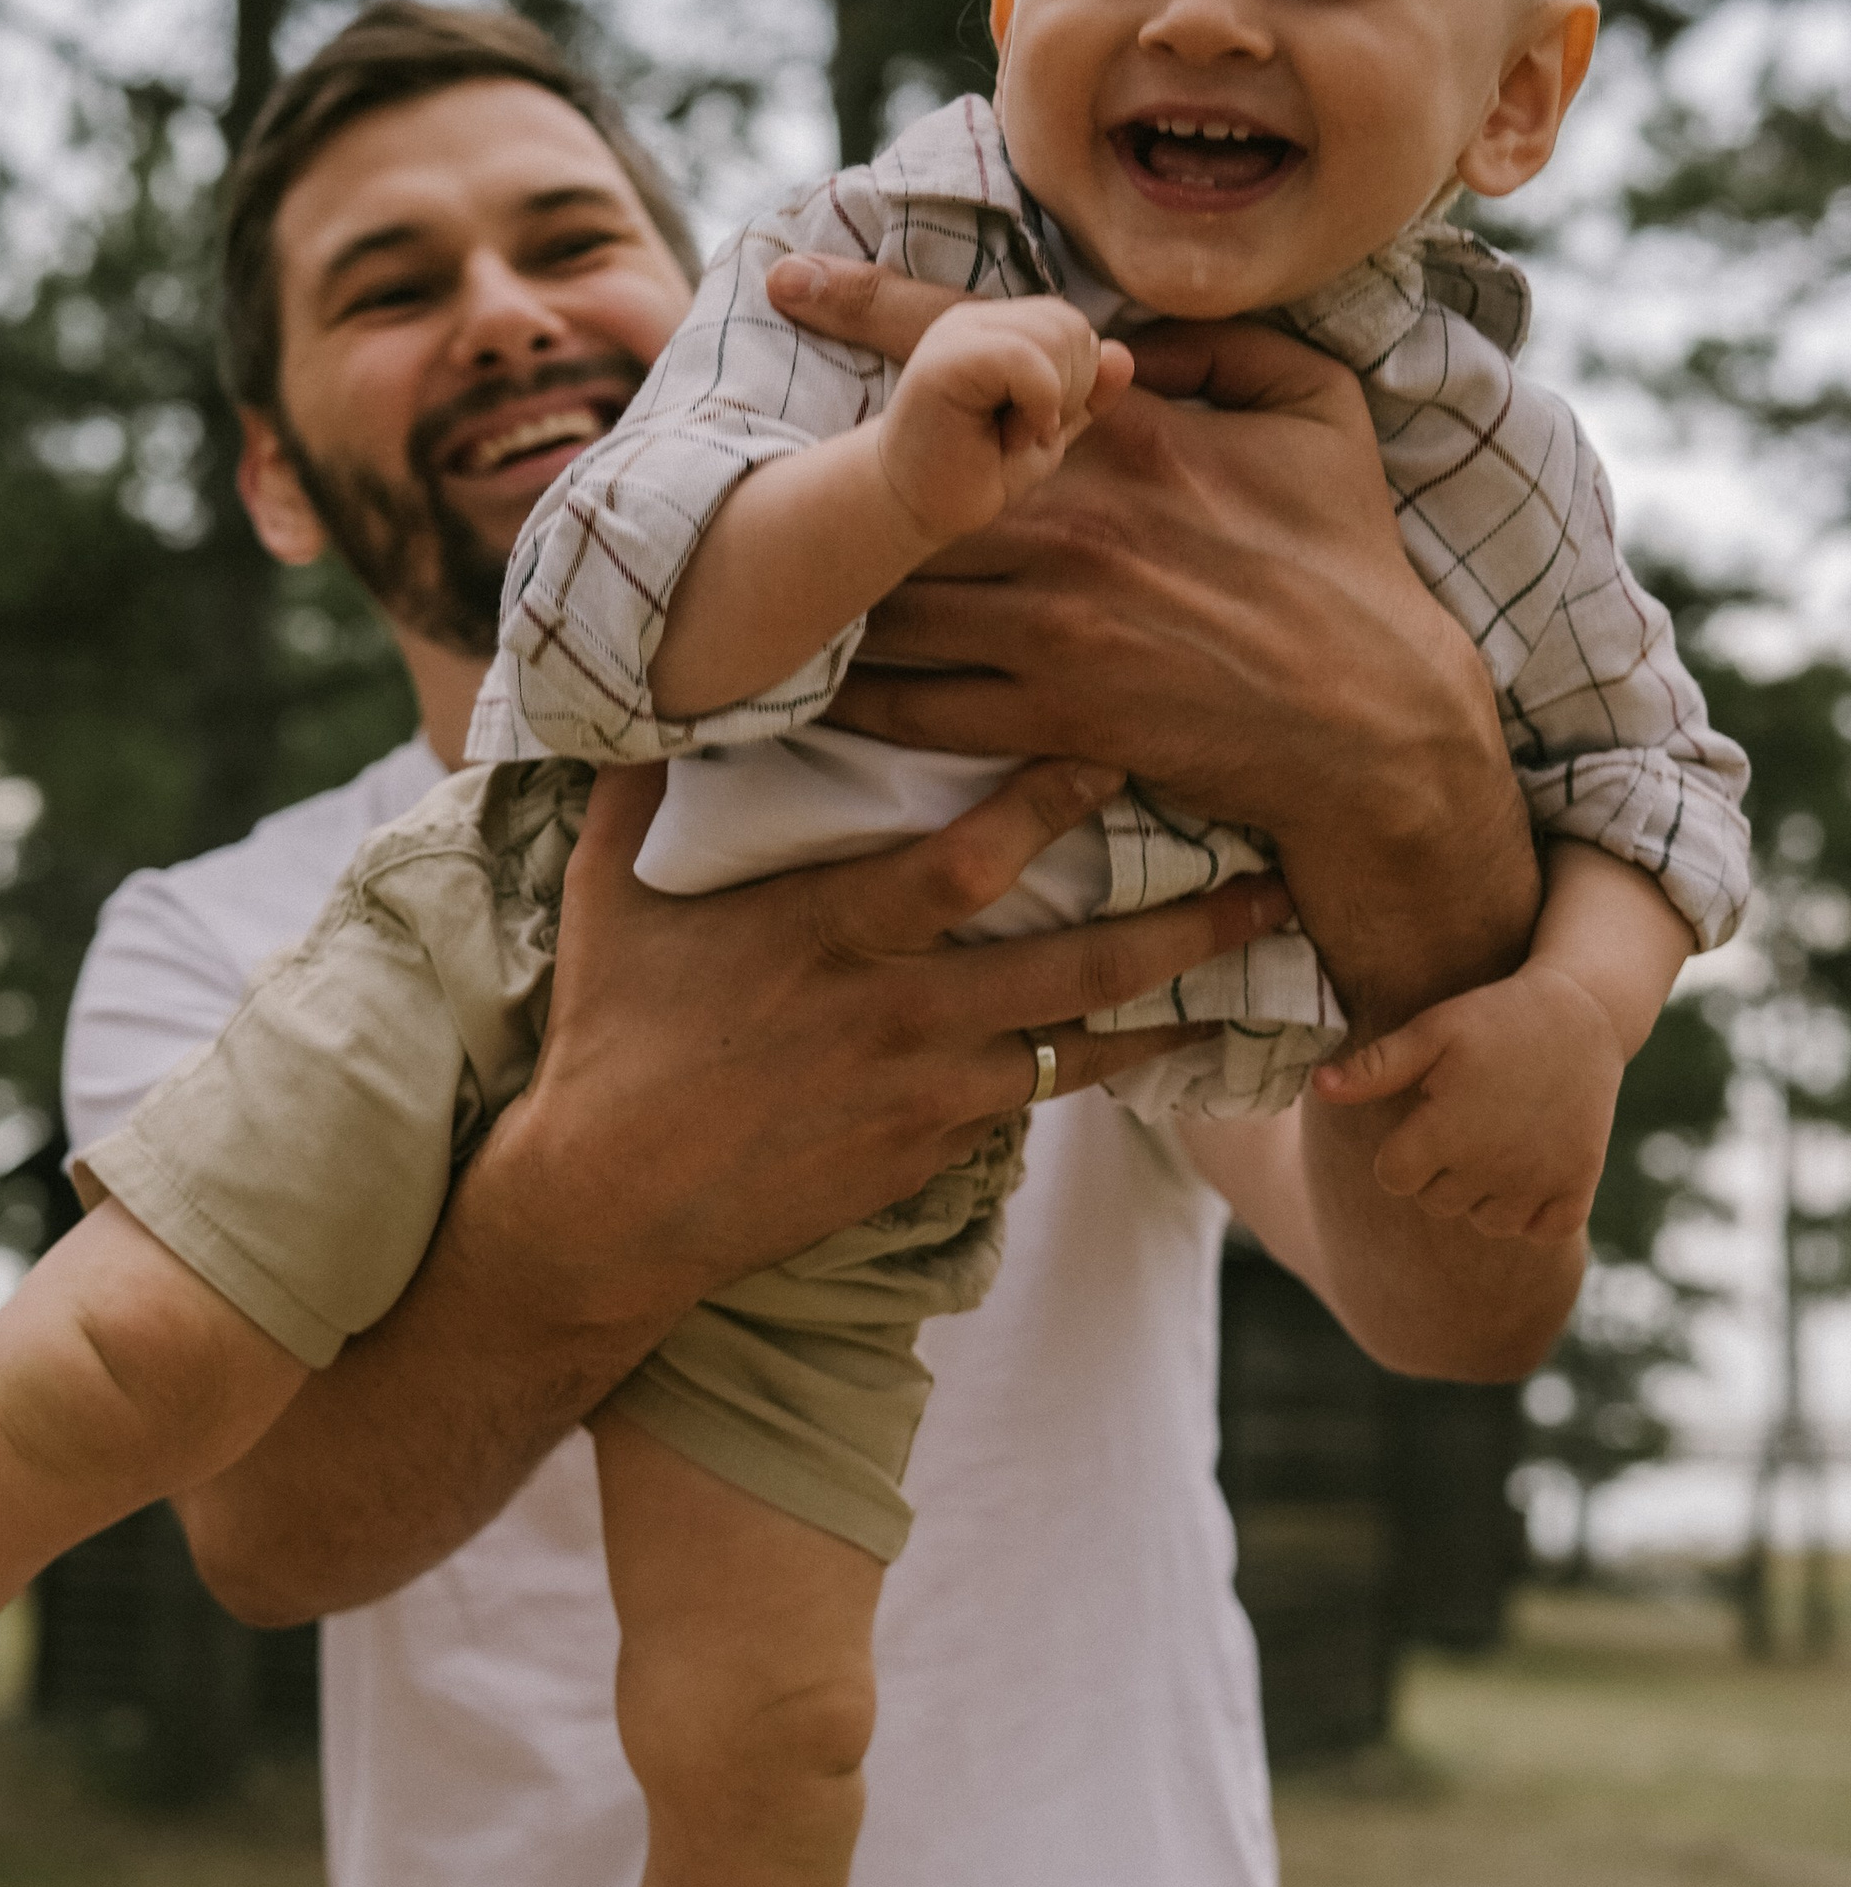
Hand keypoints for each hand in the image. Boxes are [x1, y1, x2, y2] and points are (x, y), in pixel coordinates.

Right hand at [492, 755, 1296, 1325]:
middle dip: (1188, 922)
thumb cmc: (608, 1035)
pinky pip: (1037, 1099)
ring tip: (1265, 970)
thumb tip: (662, 678)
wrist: (611, 1207)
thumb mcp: (608, 893)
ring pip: (1084, 1044)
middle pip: (1078, 962)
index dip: (1056, 798)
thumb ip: (643, 784)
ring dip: (1181, 1005)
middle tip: (1279, 881)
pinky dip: (1106, 1067)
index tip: (1127, 743)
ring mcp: (924, 1092)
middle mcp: (898, 1011)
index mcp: (829, 931)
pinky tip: (1169, 1042)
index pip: (971, 857)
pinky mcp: (930, 1154)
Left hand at [771, 257, 1538, 1035]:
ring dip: (816, 584)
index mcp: (1126, 435)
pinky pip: (910, 706)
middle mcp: (1071, 523)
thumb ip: (1226, 344)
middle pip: (896, 479)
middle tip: (728, 462)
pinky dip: (847, 693)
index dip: (866, 308)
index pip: (971, 350)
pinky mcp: (1046, 717)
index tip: (788, 281)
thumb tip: (1141, 324)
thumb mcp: (1316, 413)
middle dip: (806, 466)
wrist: (1370, 722)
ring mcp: (1051, 626)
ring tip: (744, 573)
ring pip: (886, 596)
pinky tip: (802, 678)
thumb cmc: (1349, 561)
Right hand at [874, 297, 1130, 546]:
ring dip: (1052, 399)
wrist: (910, 508)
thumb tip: (1123, 355)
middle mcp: (977, 320)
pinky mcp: (945, 357)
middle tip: (1023, 432)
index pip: (1073, 326)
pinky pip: (1027, 358)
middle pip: (1072, 325)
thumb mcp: (1047, 433)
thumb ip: (1087, 395)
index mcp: (998, 329)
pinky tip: (1009, 436)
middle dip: (1071, 389)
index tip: (1032, 427)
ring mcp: (958, 332)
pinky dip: (1038, 404)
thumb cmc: (973, 473)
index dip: (1077, 382)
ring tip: (1011, 433)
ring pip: (1057, 334)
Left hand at [1311, 964, 1622, 1243]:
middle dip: (1442, 1169)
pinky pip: (1541, 1231)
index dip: (1403, 1149)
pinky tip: (1532, 1169)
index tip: (1426, 1115)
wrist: (1584, 1013)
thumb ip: (1375, 1067)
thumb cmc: (1495, 1019)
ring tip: (1498, 1140)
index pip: (1393, 1178)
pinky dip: (1534, 1212)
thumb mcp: (1431, 1031)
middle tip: (1468, 1119)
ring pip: (1486, 1222)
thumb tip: (1317, 1085)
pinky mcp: (1579, 1184)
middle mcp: (1492, 1165)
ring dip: (1485, 1193)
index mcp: (1446, 1132)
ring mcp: (1540, 1179)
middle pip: (1437, 1202)